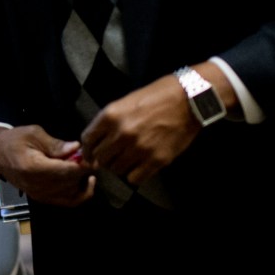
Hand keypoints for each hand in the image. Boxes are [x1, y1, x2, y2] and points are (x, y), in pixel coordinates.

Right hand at [0, 125, 94, 206]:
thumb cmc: (15, 139)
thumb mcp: (34, 134)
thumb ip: (55, 144)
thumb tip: (76, 148)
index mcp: (32, 167)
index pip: (65, 171)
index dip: (82, 166)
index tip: (93, 157)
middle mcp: (36, 185)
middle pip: (69, 183)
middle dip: (83, 171)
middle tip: (91, 157)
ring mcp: (38, 194)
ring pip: (71, 193)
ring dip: (81, 181)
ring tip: (84, 166)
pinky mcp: (41, 198)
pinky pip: (66, 202)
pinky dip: (80, 195)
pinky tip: (86, 183)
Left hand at [80, 74, 200, 184]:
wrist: (187, 100)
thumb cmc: (154, 97)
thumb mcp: (124, 102)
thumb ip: (108, 122)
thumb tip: (95, 142)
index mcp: (110, 116)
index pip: (87, 140)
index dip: (87, 149)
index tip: (90, 154)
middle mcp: (121, 133)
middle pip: (100, 158)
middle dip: (103, 159)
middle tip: (112, 157)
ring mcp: (139, 148)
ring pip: (116, 169)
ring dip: (119, 167)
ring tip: (127, 160)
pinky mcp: (156, 160)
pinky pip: (134, 178)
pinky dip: (134, 175)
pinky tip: (139, 166)